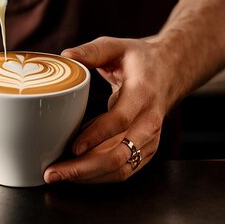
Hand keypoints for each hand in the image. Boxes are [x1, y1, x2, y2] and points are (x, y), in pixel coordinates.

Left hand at [44, 36, 170, 183]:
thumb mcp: (116, 46)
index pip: (121, 120)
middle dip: (85, 169)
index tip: (73, 146)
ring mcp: (150, 139)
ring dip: (89, 177)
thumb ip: (91, 51)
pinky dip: (99, 175)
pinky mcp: (146, 150)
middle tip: (54, 172)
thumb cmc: (140, 59)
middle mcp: (150, 121)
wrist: (170, 71)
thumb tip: (66, 55)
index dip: (96, 135)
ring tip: (58, 175)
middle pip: (120, 155)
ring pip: (122, 169)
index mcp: (143, 93)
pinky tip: (75, 170)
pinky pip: (123, 170)